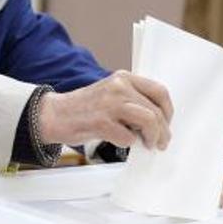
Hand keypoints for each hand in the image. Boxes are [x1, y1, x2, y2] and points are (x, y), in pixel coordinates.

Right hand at [38, 70, 173, 149]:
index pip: (159, 91)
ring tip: (149, 145)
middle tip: (161, 143)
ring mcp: (110, 103)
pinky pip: (128, 137)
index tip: (166, 123)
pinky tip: (122, 142)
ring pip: (149, 121)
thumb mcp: (111, 94)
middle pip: (156, 110)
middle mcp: (119, 87)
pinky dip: (129, 144)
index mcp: (124, 78)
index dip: (168, 111)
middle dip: (163, 131)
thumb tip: (158, 121)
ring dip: (153, 138)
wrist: (54, 115)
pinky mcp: (101, 122)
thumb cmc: (85, 109)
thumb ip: (133, 100)